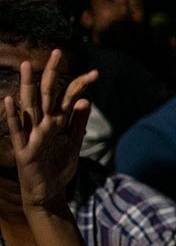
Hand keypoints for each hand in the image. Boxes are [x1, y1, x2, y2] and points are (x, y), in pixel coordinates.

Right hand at [3, 51, 97, 214]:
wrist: (49, 193)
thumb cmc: (58, 168)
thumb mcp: (73, 144)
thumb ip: (77, 123)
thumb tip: (84, 100)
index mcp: (56, 122)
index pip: (67, 97)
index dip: (79, 84)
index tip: (95, 73)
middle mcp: (43, 124)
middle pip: (47, 94)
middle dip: (51, 73)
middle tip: (57, 51)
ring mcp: (32, 135)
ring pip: (29, 106)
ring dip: (28, 86)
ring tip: (28, 66)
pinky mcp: (24, 149)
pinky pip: (17, 130)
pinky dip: (13, 115)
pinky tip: (10, 100)